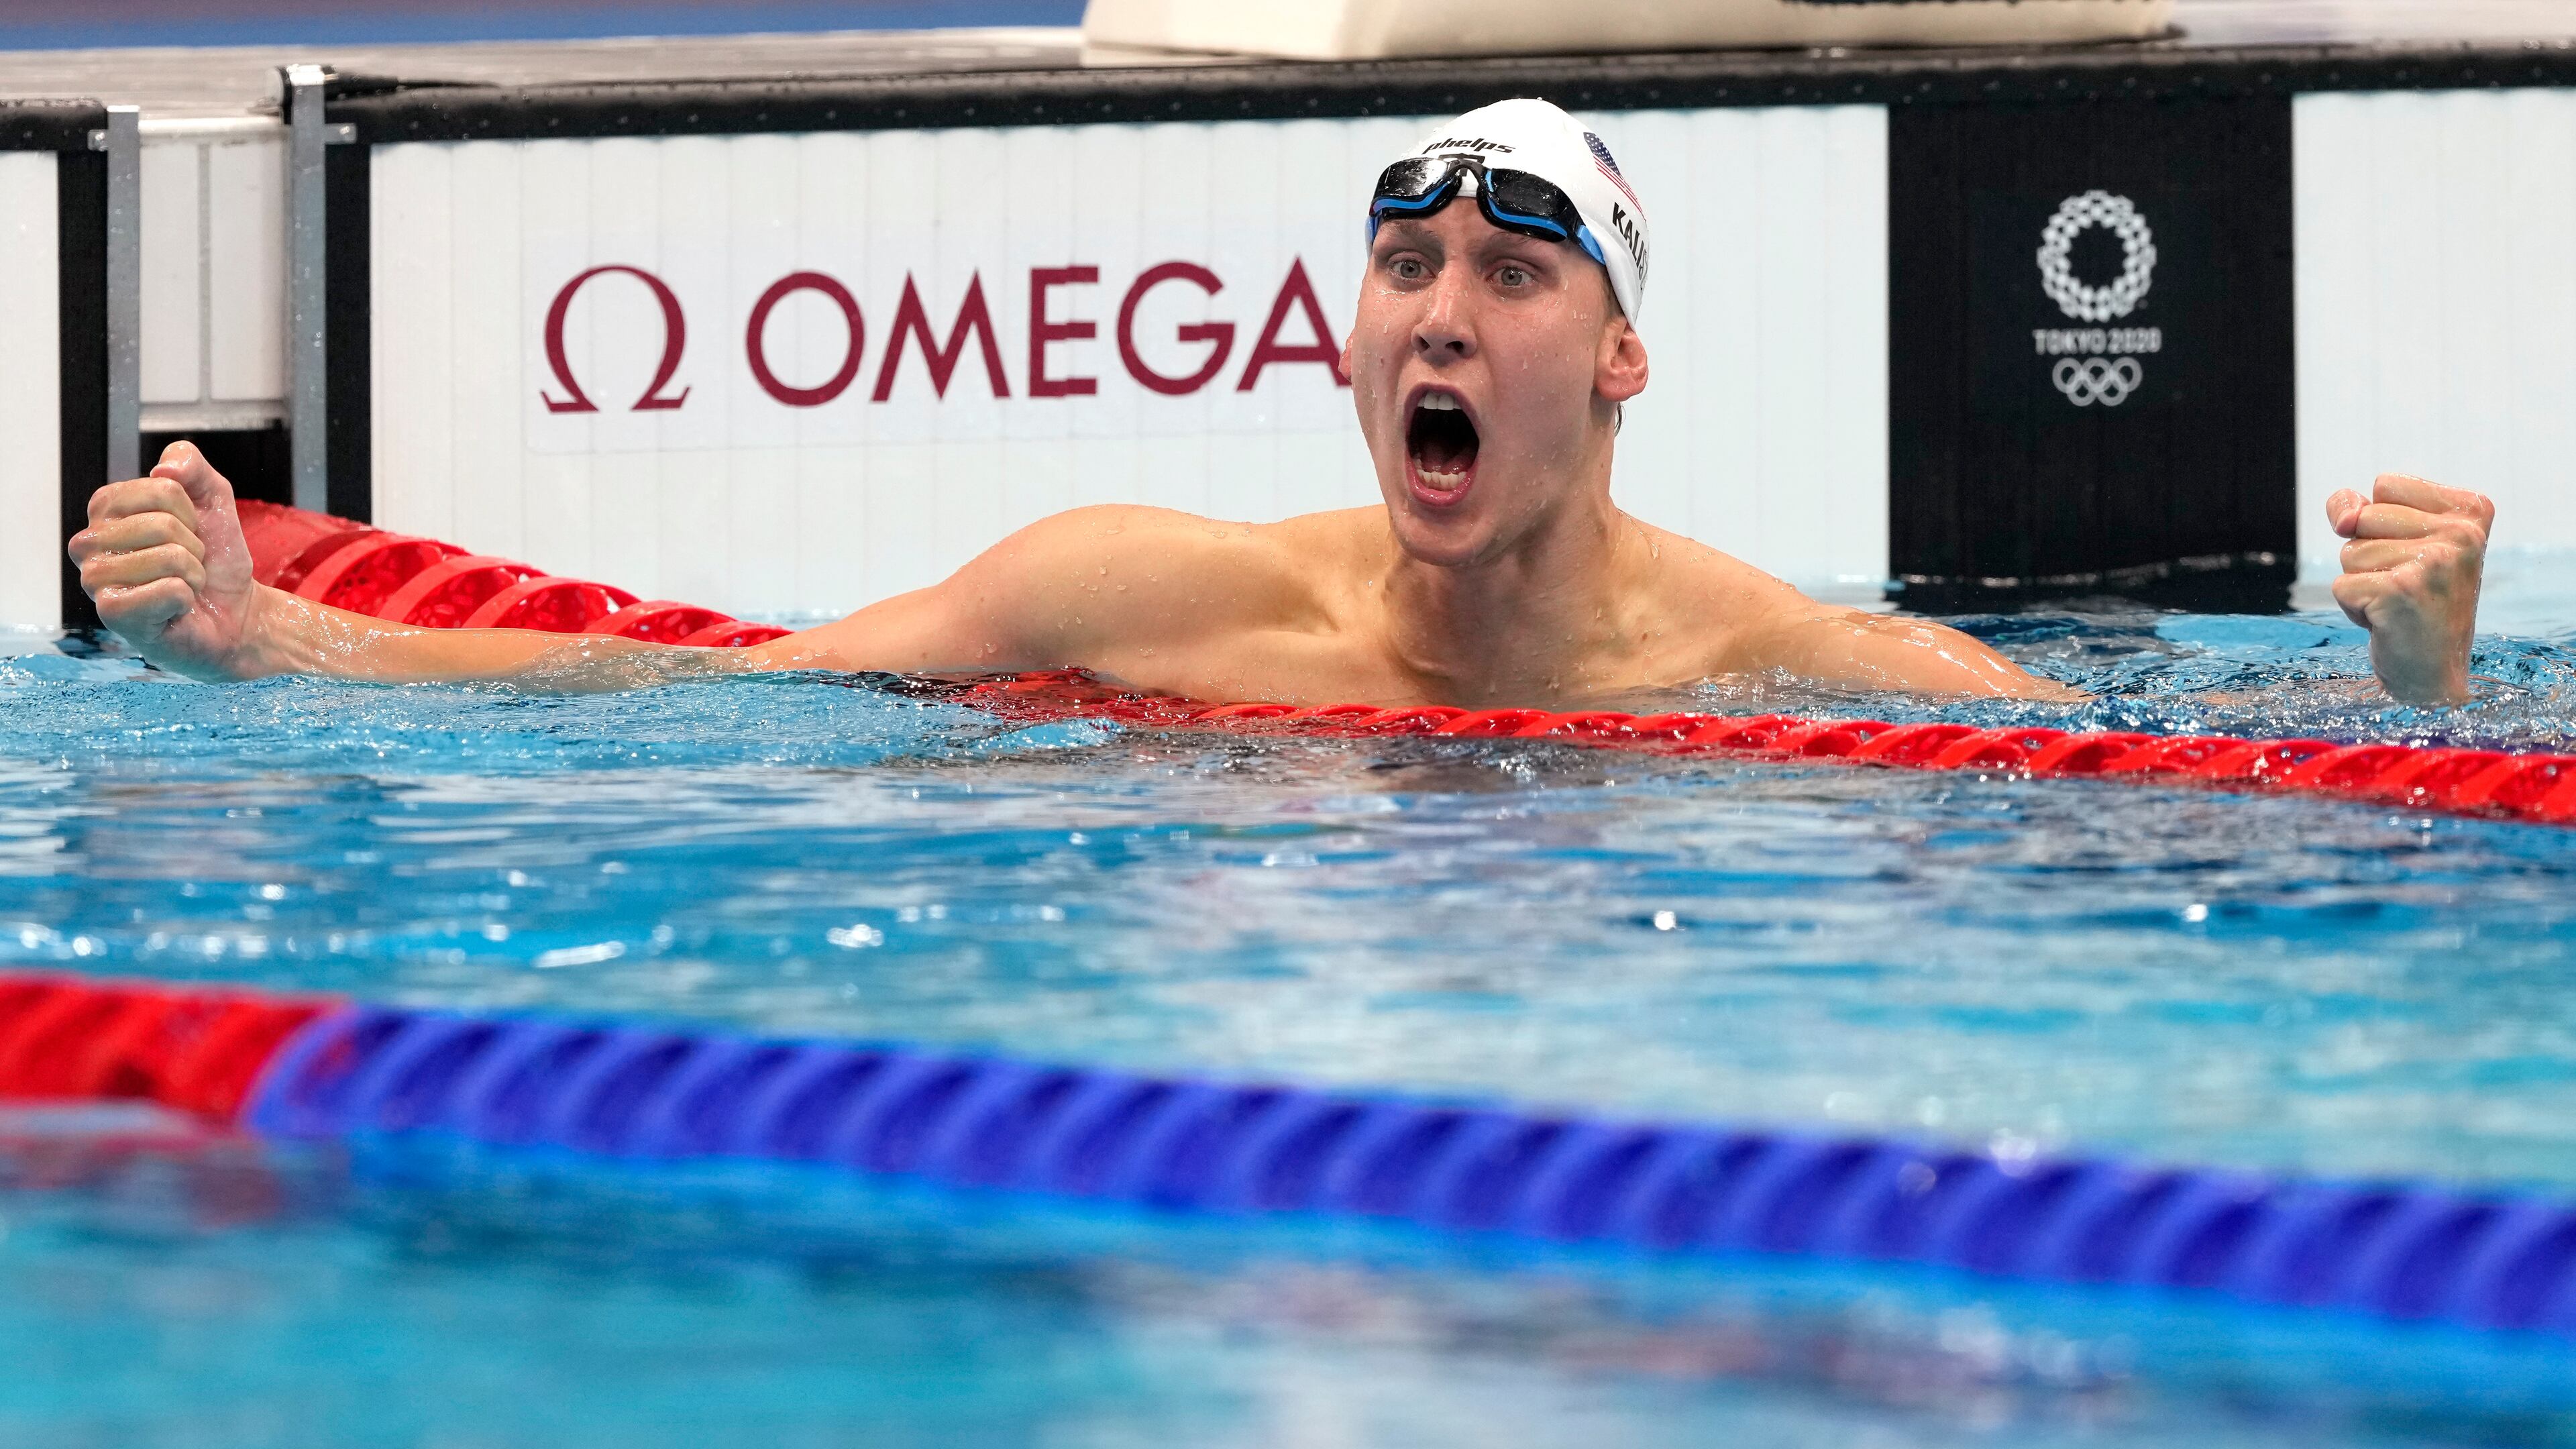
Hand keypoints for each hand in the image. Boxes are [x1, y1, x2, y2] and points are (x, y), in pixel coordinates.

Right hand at [66, 441, 267, 678]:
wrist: (235, 611)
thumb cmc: (213, 557)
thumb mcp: (213, 498)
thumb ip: (191, 465)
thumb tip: (164, 469)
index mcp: (106, 509)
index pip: (161, 487)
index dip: (191, 511)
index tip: (189, 531)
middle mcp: (90, 543)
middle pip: (161, 523)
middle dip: (192, 545)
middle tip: (187, 564)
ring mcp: (95, 580)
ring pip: (167, 557)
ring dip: (192, 573)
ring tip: (183, 585)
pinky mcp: (113, 614)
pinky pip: (168, 590)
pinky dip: (187, 597)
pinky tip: (176, 607)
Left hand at [2325, 472, 2490, 704]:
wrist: (2432, 672)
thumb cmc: (2416, 602)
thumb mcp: (2397, 540)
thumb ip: (2361, 508)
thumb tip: (2343, 515)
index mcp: (2472, 510)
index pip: (2386, 484)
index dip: (2381, 522)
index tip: (2416, 555)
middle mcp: (2462, 534)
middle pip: (2364, 517)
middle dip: (2369, 555)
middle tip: (2406, 585)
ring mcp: (2434, 563)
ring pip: (2350, 552)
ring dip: (2362, 582)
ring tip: (2398, 603)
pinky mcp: (2401, 592)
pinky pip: (2342, 586)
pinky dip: (2353, 608)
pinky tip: (2388, 622)